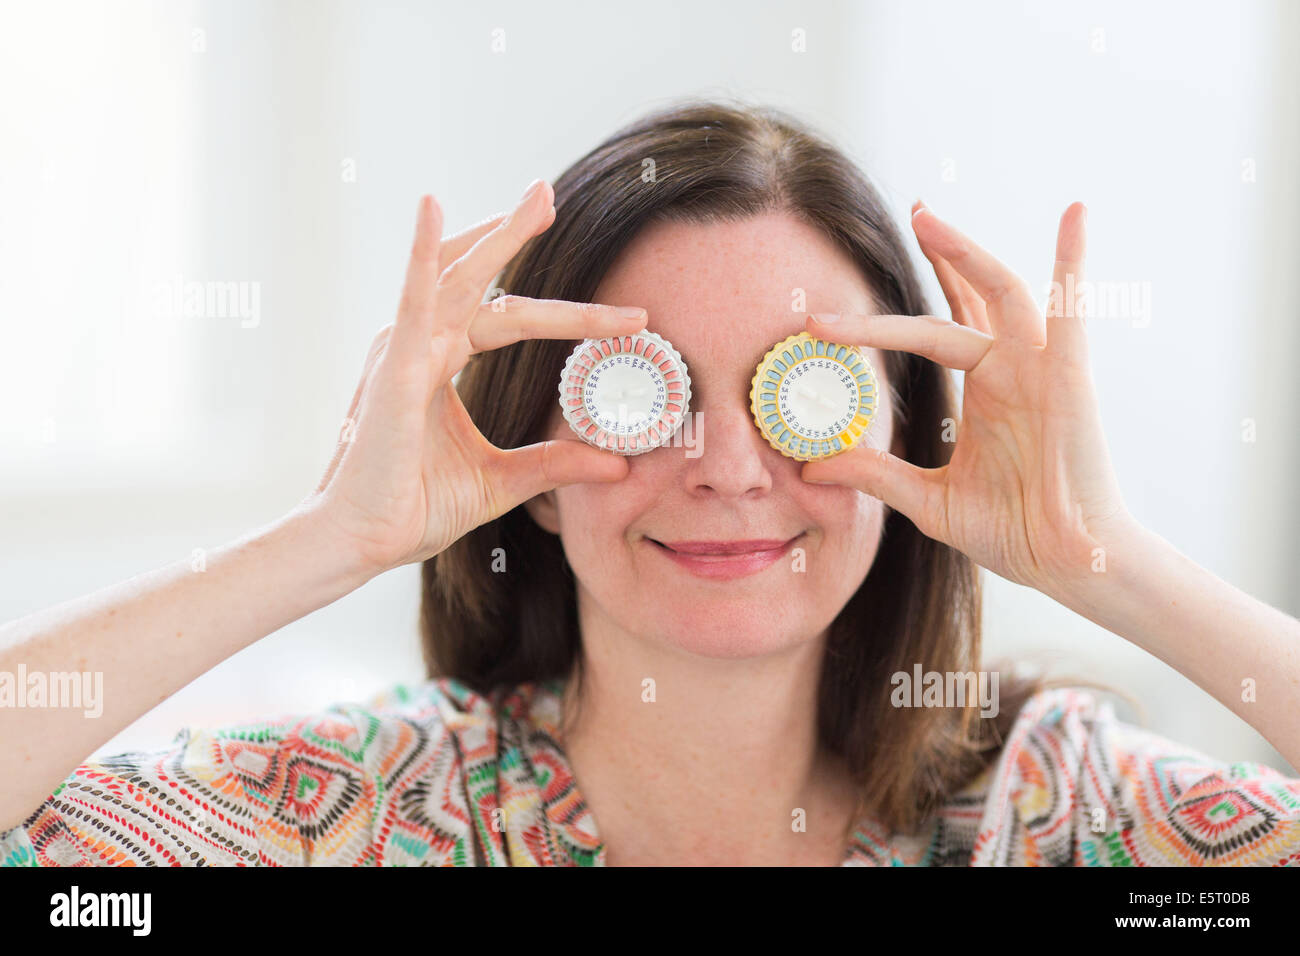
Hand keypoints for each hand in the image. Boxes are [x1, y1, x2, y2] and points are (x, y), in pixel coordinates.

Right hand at [305, 180, 647, 576]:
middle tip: (550, 194)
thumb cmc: (415, 507)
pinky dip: (419, 254)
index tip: (627, 316)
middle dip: (517, 235)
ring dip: (498, 235)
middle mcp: (421, 344)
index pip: (509, 317)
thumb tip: (619, 463)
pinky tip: (432, 207)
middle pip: (481, 281)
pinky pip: (411, 302)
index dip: (566, 312)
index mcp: (440, 361)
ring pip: (457, 278)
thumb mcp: (505, 479)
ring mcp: (403, 351)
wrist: (363, 543)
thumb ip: (556, 462)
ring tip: (538, 198)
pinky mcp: (393, 370)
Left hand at [801, 201, 1135, 598]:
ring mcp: (1040, 369)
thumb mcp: (926, 499)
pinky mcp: (1069, 379)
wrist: (1066, 563)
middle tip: (909, 212)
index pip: (935, 330)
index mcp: (984, 391)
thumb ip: (874, 473)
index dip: (890, 312)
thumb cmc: (1013, 529)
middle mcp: (1011, 370)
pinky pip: (1071, 311)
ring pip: (1001, 292)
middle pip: (965, 299)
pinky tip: (1073, 214)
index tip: (833, 311)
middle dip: (938, 256)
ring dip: (965, 252)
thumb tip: (811, 465)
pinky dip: (1072, 262)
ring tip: (925, 217)